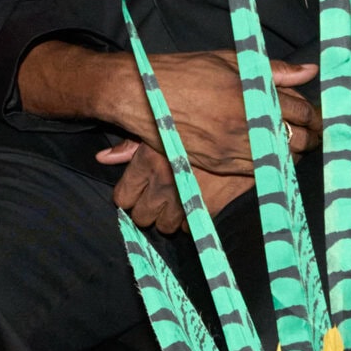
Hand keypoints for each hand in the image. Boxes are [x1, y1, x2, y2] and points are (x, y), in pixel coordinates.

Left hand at [96, 137, 254, 232]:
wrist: (247, 130)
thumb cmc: (199, 124)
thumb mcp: (161, 126)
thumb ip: (130, 145)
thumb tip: (103, 159)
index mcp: (149, 161)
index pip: (122, 199)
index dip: (128, 196)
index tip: (137, 191)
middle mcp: (165, 183)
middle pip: (141, 217)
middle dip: (147, 209)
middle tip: (158, 196)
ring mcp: (187, 198)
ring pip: (164, 227)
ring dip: (168, 216)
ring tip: (177, 199)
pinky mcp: (209, 208)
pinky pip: (189, 227)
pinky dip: (190, 217)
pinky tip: (194, 201)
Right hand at [134, 49, 320, 174]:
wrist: (143, 95)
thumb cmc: (186, 72)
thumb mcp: (231, 60)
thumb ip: (274, 70)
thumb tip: (309, 71)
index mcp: (252, 95)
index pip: (301, 112)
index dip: (314, 115)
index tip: (315, 115)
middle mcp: (246, 125)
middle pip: (296, 140)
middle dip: (309, 137)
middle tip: (312, 133)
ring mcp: (231, 149)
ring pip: (278, 158)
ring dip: (289, 152)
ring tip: (291, 144)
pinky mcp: (217, 165)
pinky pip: (255, 171)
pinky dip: (267, 163)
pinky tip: (267, 153)